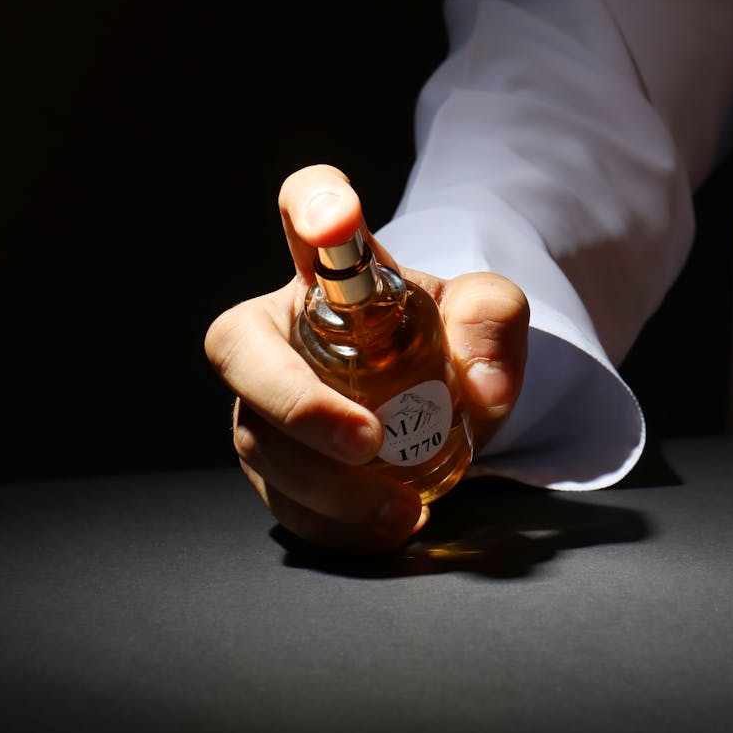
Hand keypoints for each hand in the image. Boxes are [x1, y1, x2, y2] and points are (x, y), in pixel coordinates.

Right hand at [204, 164, 528, 551]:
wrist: (438, 411)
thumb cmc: (445, 347)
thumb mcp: (487, 320)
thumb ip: (493, 324)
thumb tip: (481, 388)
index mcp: (330, 272)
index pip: (306, 205)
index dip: (313, 204)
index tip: (338, 220)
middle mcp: (279, 330)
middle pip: (239, 347)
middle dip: (295, 401)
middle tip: (368, 442)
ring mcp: (263, 401)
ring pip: (257, 438)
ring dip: (325, 484)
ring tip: (398, 508)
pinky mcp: (272, 466)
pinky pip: (281, 500)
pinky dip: (333, 524)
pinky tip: (384, 528)